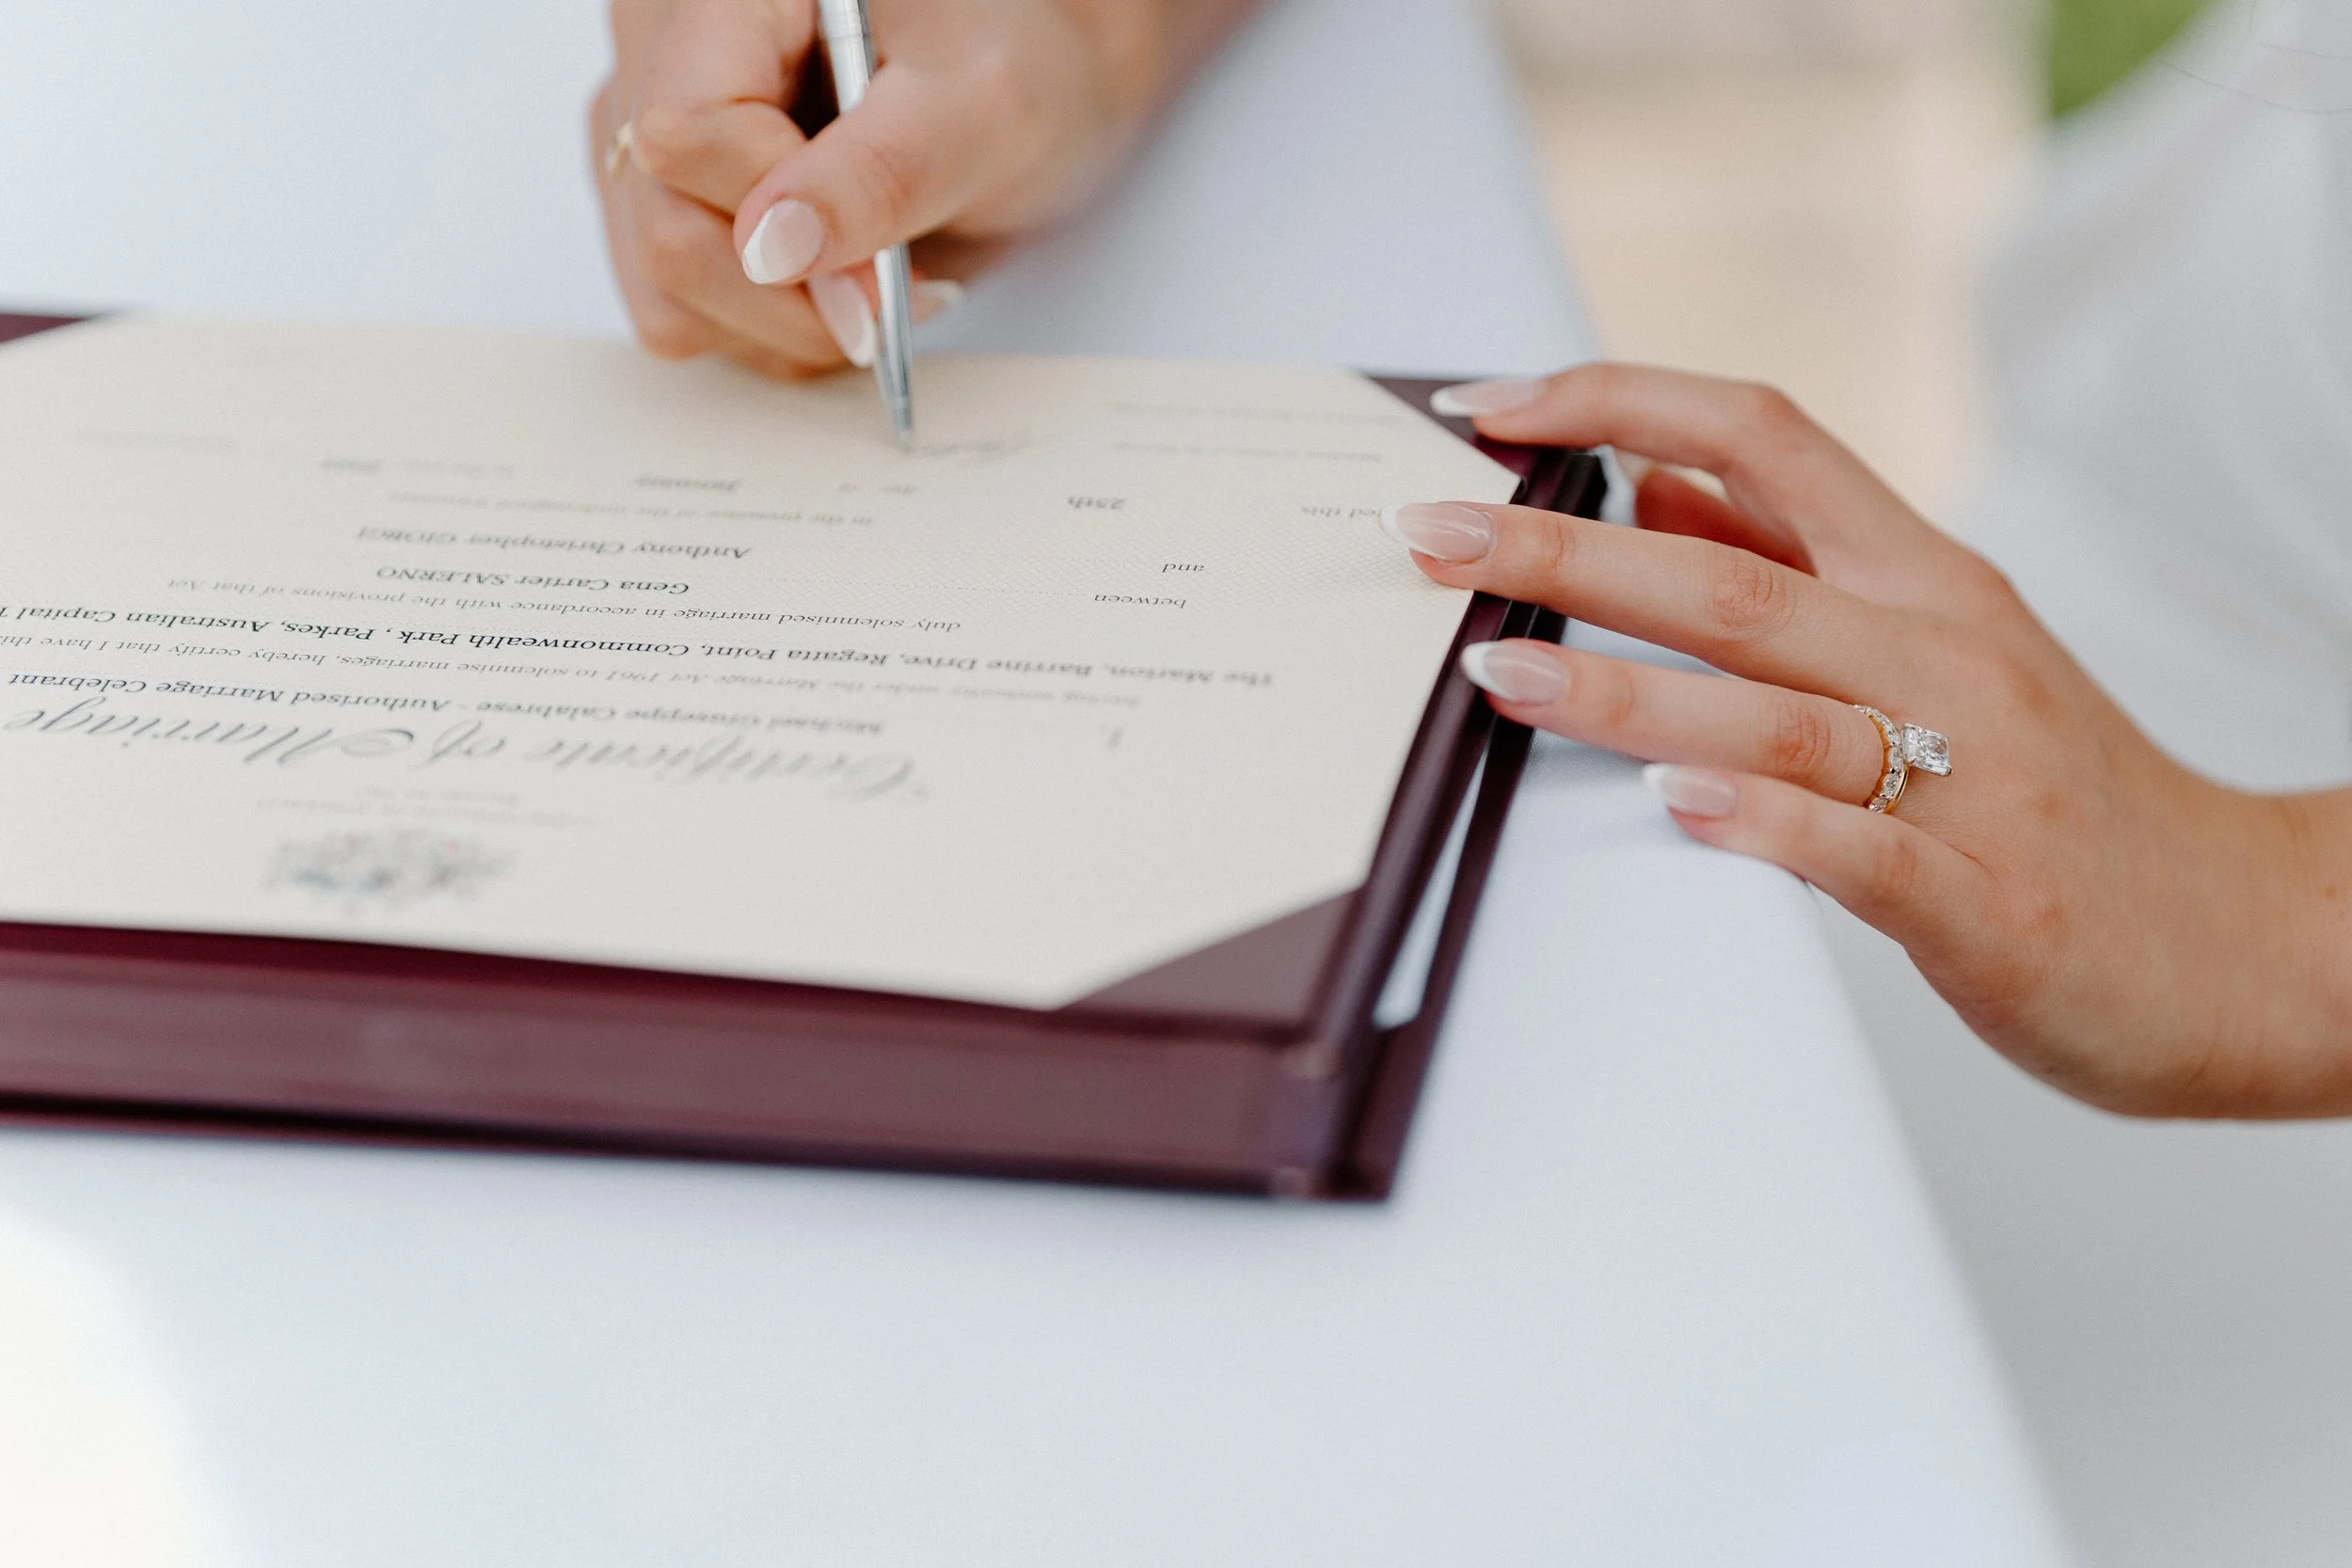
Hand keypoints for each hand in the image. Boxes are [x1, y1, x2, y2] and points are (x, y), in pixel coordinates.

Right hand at [590, 0, 1253, 377]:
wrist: (1034, 78)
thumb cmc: (1018, 61)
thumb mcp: (983, 107)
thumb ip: (880, 173)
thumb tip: (771, 249)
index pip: (684, 133)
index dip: (777, 222)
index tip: (880, 271)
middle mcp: (662, 50)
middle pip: (665, 224)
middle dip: (790, 296)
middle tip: (895, 290)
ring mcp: (649, 131)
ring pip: (661, 287)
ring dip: (782, 325)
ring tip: (876, 279)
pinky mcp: (666, 198)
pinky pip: (679, 311)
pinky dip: (767, 329)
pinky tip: (835, 285)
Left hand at [1386, 365, 2351, 1116]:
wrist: (2252, 938)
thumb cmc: (2064, 792)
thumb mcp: (1933, 642)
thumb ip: (1793, 564)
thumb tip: (1651, 479)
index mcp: (1923, 578)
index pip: (1763, 435)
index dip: (1619, 400)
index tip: (1491, 407)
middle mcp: (1943, 652)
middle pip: (1732, 576)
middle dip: (1564, 545)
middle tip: (1429, 531)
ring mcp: (1970, 777)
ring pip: (1776, 706)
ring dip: (1625, 684)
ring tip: (1499, 670)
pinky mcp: (1987, 901)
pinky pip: (1860, 849)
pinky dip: (1762, 822)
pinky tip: (1671, 802)